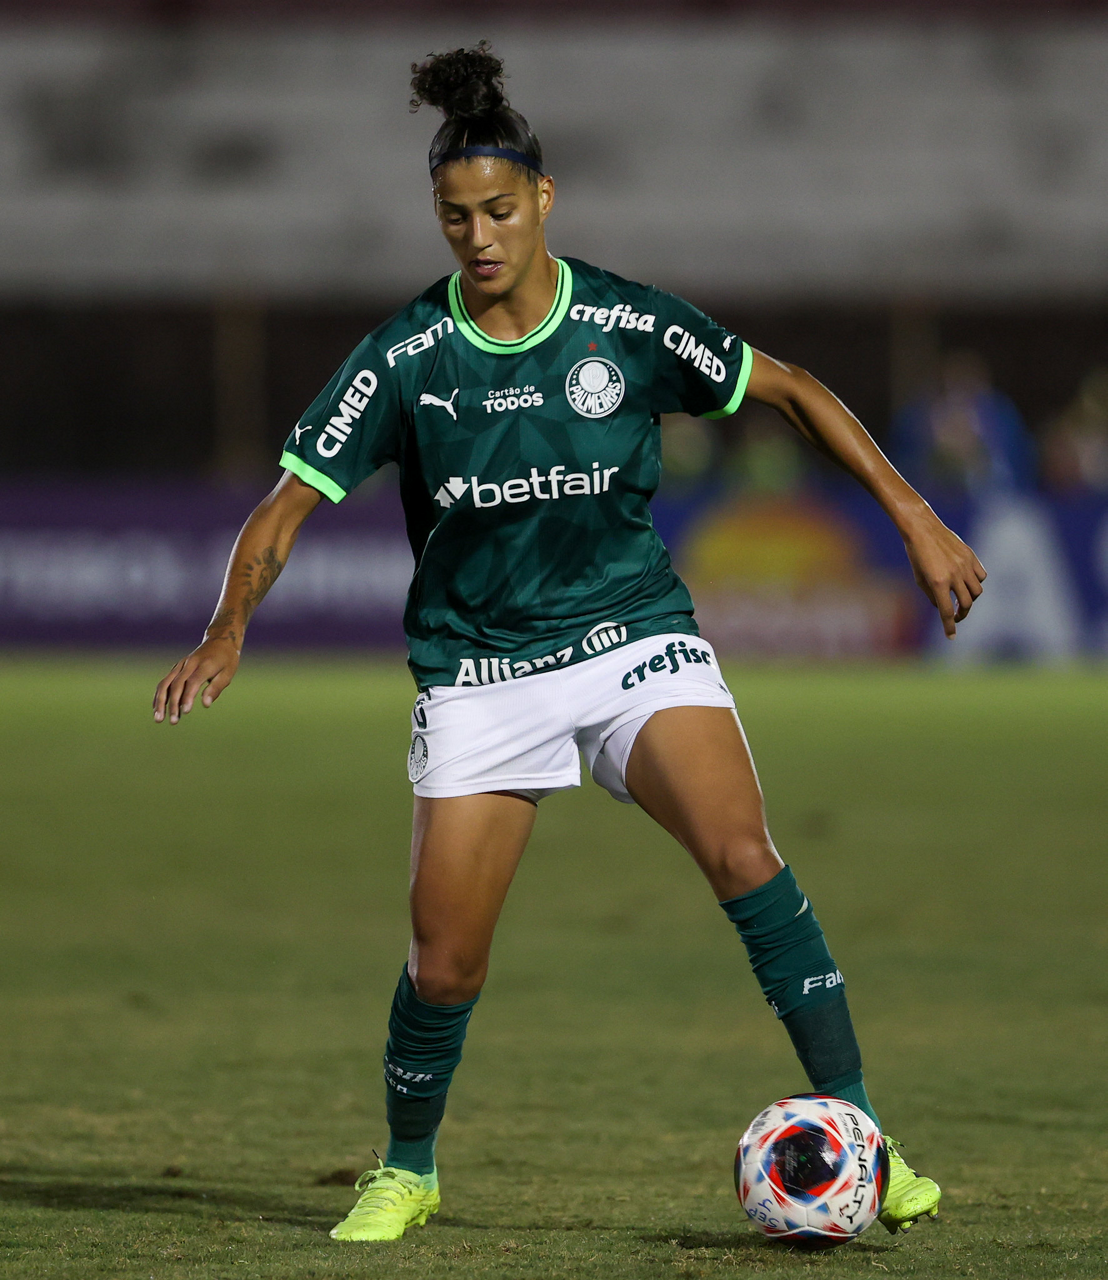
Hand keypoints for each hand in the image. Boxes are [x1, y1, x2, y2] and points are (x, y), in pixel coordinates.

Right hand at [153, 636, 239, 724]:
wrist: (219, 641)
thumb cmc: (227, 660)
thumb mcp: (228, 673)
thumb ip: (216, 688)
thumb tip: (205, 704)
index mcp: (205, 664)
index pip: (193, 682)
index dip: (188, 697)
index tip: (185, 712)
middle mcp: (189, 663)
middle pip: (176, 684)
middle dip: (173, 704)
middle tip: (173, 722)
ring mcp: (181, 665)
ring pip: (166, 683)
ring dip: (160, 701)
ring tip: (158, 718)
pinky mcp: (177, 667)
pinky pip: (165, 681)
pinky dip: (160, 695)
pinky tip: (157, 708)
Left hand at [901, 514, 986, 638]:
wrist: (923, 529)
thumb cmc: (917, 555)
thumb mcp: (920, 578)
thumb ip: (932, 596)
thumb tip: (944, 608)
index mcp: (937, 582)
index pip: (946, 611)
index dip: (949, 626)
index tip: (951, 636)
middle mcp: (954, 575)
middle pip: (966, 603)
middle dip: (961, 614)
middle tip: (956, 616)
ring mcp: (964, 565)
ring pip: (977, 591)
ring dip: (970, 599)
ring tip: (960, 599)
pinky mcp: (971, 556)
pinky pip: (981, 576)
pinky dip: (976, 583)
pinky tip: (966, 583)